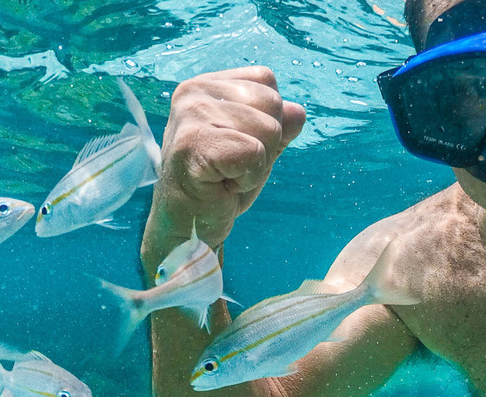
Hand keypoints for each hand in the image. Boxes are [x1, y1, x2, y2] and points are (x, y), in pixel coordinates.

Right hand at [141, 66, 305, 271]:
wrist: (186, 227)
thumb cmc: (218, 186)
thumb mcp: (257, 150)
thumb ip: (278, 126)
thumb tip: (299, 112)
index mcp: (208, 84)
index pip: (266, 80)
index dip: (267, 119)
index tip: (238, 147)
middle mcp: (195, 91)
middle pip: (273, 103)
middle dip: (266, 143)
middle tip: (233, 167)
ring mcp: (191, 114)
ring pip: (269, 129)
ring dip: (257, 164)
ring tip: (227, 176)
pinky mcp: (194, 142)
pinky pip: (254, 153)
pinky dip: (248, 178)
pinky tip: (222, 185)